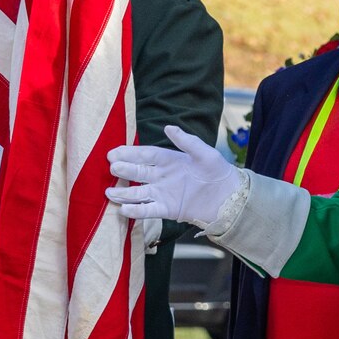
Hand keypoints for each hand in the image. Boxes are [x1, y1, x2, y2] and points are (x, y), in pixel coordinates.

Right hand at [106, 125, 241, 228]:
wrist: (229, 198)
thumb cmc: (218, 172)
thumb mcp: (205, 154)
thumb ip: (187, 142)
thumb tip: (168, 127)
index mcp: (170, 160)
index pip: (145, 154)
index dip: (129, 153)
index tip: (113, 153)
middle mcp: (163, 176)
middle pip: (138, 172)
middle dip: (123, 170)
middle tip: (110, 168)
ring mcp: (163, 193)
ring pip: (138, 193)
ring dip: (123, 193)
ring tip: (108, 193)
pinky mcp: (168, 209)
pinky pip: (148, 210)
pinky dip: (136, 210)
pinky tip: (123, 210)